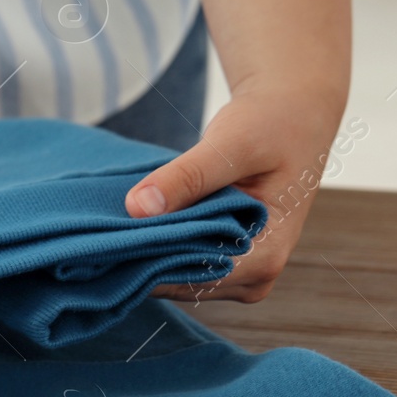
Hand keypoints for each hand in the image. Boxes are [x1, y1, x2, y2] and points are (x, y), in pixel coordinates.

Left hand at [126, 83, 343, 302]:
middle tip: (104, 225)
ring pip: (177, 274)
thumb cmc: (271, 126)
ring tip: (118, 219)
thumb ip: (188, 177)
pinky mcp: (223, 260)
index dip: (150, 259)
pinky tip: (136, 221)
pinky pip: (181, 260)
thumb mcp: (231, 145)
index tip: (109, 236)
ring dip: (149, 249)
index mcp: (267, 256)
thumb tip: (137, 207)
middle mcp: (256, 277)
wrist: (292, 116)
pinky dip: (158, 242)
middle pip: (183, 280)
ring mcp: (239, 274)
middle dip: (145, 254)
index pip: (195, 277)